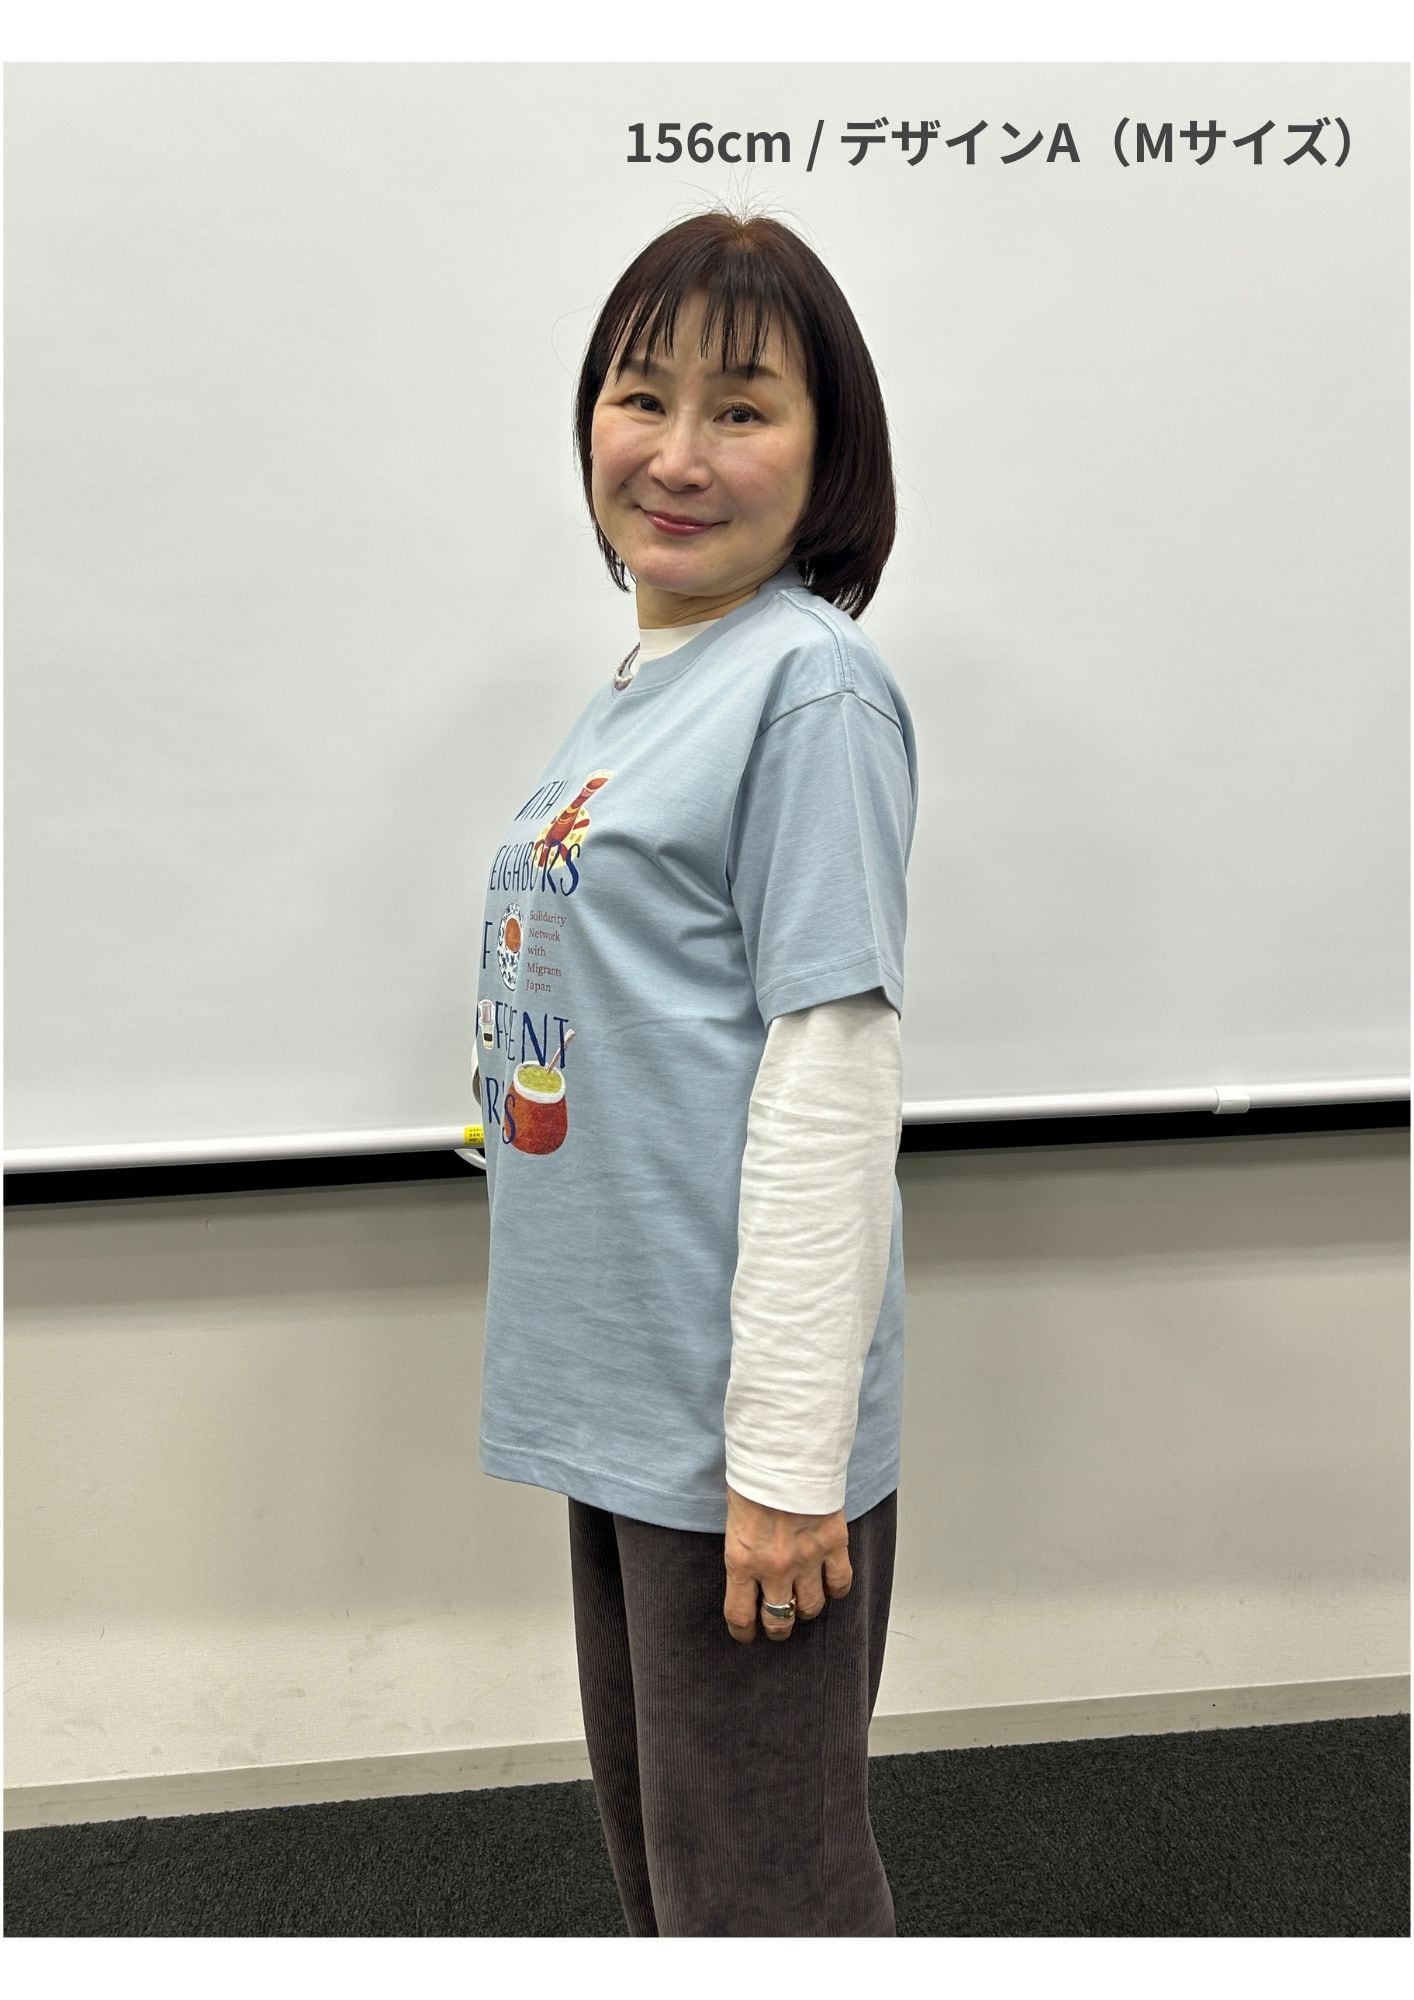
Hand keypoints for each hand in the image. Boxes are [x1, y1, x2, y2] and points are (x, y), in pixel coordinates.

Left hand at [723, 1480, 851, 1643]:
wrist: (785, 1451)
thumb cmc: (755, 1476)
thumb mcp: (734, 1518)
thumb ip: (743, 1548)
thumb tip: (749, 1566)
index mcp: (742, 1560)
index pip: (740, 1614)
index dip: (744, 1631)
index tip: (746, 1634)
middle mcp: (775, 1568)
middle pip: (779, 1619)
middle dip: (778, 1628)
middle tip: (778, 1626)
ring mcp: (807, 1559)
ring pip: (812, 1607)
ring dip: (807, 1610)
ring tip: (805, 1604)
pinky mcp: (833, 1544)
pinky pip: (840, 1582)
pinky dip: (837, 1589)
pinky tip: (831, 1585)